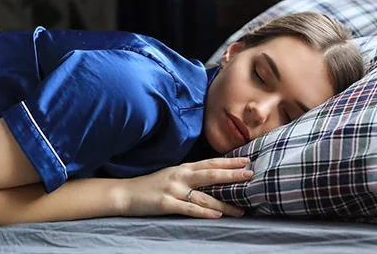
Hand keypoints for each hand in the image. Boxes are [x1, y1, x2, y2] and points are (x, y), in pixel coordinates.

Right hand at [116, 157, 252, 218]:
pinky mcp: (166, 204)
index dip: (230, 161)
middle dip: (232, 175)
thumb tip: (214, 177)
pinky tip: (216, 216)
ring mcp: (173, 189)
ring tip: (240, 209)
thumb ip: (191, 174)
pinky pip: (188, 209)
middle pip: (211, 174)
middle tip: (250, 175)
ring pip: (204, 196)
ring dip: (224, 204)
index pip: (211, 162)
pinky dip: (203, 213)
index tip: (247, 160)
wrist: (126, 193)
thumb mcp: (173, 174)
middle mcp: (181, 176)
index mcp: (184, 167)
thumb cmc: (152, 184)